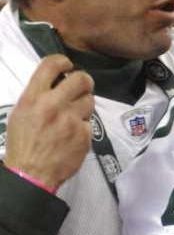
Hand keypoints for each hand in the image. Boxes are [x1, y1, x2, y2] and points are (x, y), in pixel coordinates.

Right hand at [4, 55, 93, 190]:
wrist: (31, 172)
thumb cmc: (23, 143)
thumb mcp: (21, 113)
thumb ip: (38, 95)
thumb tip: (56, 82)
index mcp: (33, 98)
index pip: (51, 65)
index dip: (62, 61)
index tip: (67, 65)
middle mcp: (53, 105)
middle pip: (81, 79)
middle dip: (83, 80)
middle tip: (80, 86)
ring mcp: (71, 120)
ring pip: (90, 100)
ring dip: (84, 104)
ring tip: (73, 114)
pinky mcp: (84, 134)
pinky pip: (90, 121)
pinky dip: (83, 125)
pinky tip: (73, 133)